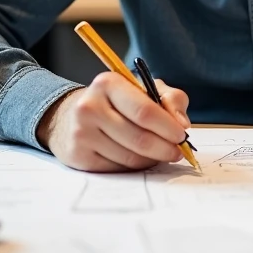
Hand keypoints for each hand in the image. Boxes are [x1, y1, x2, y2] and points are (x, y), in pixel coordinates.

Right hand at [36, 73, 190, 171]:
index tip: (182, 135)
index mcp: (108, 83)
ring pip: (130, 157)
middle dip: (165, 148)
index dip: (168, 127)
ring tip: (158, 153)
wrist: (71, 117)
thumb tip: (182, 124)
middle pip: (139, 138)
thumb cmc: (116, 102)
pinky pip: (117, 168)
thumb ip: (170, 99)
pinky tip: (137, 157)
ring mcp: (81, 133)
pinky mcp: (77, 155)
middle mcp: (90, 106)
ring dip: (151, 159)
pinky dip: (134, 166)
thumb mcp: (143, 89)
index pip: (145, 111)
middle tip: (177, 152)